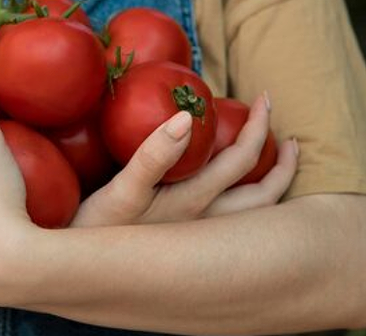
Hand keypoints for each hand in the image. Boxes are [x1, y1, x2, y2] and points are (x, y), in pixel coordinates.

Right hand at [72, 94, 298, 226]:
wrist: (76, 268)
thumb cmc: (95, 230)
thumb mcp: (121, 191)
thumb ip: (153, 156)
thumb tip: (186, 118)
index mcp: (194, 205)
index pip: (242, 161)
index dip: (258, 127)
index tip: (263, 98)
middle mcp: (204, 226)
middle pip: (263, 197)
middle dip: (282, 165)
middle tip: (289, 138)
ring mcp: (196, 238)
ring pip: (251, 216)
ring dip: (270, 187)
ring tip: (275, 163)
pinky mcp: (182, 244)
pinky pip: (229, 223)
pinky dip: (243, 203)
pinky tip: (228, 192)